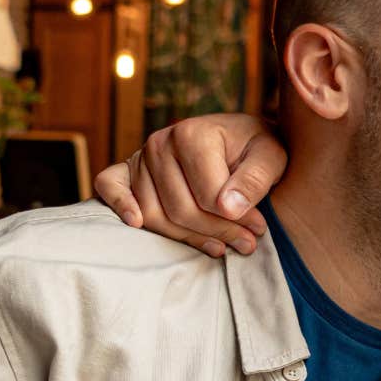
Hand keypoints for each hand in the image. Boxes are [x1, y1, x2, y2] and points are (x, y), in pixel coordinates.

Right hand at [94, 112, 287, 257]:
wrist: (239, 139)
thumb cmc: (256, 150)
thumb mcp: (272, 156)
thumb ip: (256, 179)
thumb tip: (228, 208)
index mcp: (192, 134)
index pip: (208, 197)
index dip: (236, 220)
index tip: (259, 229)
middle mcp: (159, 143)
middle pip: (180, 210)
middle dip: (217, 233)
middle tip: (247, 244)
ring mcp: (140, 157)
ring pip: (154, 215)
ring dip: (186, 238)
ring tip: (221, 246)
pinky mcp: (126, 170)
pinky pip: (109, 187)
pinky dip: (120, 206)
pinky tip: (136, 223)